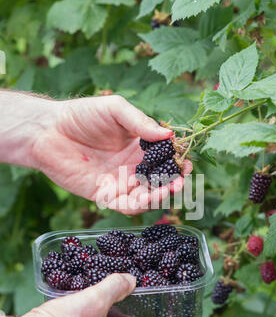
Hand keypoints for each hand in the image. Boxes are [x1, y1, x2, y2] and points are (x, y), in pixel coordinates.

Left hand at [31, 95, 191, 213]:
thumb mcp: (115, 109)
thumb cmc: (81, 115)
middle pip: (159, 180)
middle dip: (173, 182)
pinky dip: (137, 206)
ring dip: (159, 196)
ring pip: (146, 196)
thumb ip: (140, 122)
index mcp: (138, 146)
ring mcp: (119, 182)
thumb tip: (168, 135)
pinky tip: (146, 198)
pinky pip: (124, 206)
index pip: (165, 158)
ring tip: (168, 190)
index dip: (178, 162)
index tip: (186, 162)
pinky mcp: (104, 195)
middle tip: (180, 181)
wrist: (48, 131)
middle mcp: (132, 166)